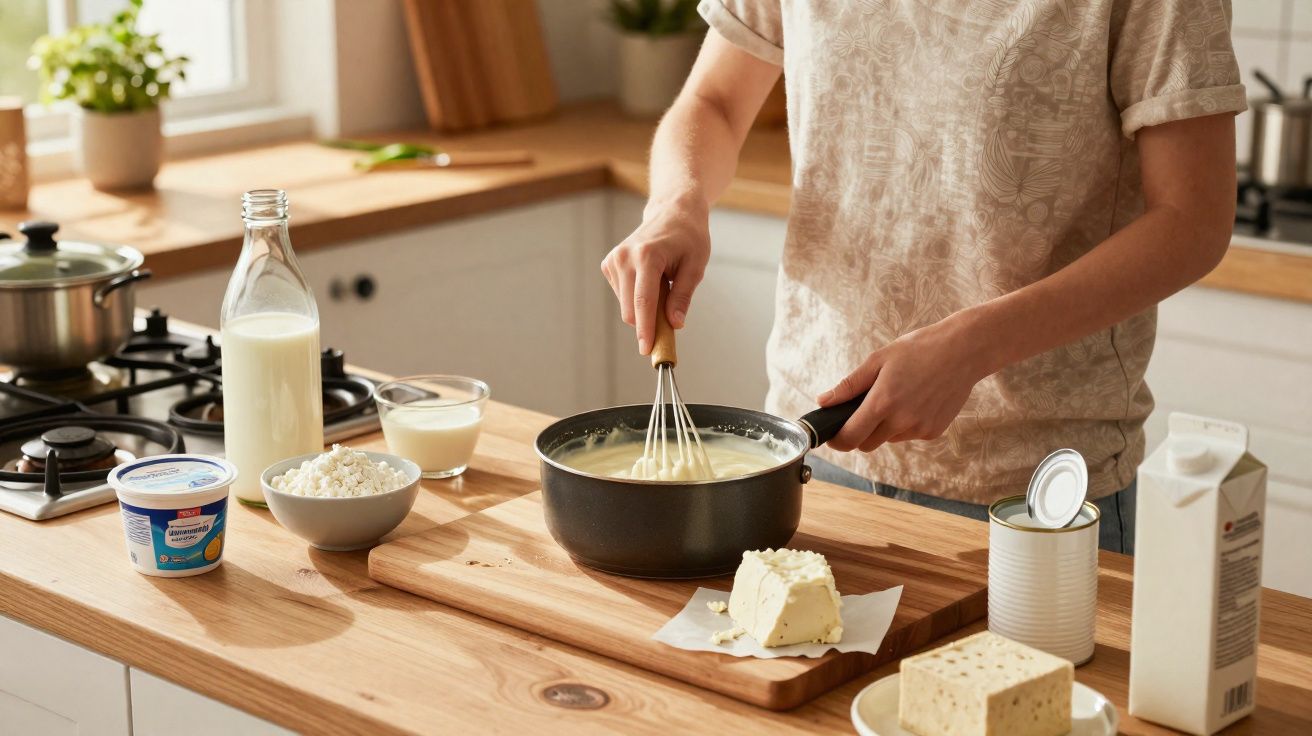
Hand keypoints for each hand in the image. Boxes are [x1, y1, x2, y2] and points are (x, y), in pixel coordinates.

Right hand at [601, 198, 710, 353]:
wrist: (672, 212)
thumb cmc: (688, 237)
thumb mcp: (695, 266)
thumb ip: (682, 296)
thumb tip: (675, 324)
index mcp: (647, 256)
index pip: (643, 301)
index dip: (646, 329)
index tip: (647, 350)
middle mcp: (624, 257)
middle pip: (631, 309)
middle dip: (648, 323)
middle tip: (670, 322)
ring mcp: (614, 260)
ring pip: (626, 306)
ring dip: (644, 309)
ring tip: (663, 286)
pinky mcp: (609, 265)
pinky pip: (622, 296)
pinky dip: (636, 298)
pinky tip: (650, 281)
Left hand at [817, 315, 992, 452]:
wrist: (964, 350)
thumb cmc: (919, 349)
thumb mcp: (879, 360)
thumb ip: (849, 385)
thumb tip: (823, 401)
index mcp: (882, 402)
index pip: (850, 437)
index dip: (837, 440)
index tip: (832, 436)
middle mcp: (901, 421)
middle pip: (867, 444)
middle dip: (859, 432)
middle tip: (864, 410)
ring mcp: (920, 429)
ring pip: (889, 439)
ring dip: (884, 427)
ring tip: (898, 396)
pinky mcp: (934, 432)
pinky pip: (909, 435)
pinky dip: (905, 424)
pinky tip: (916, 400)